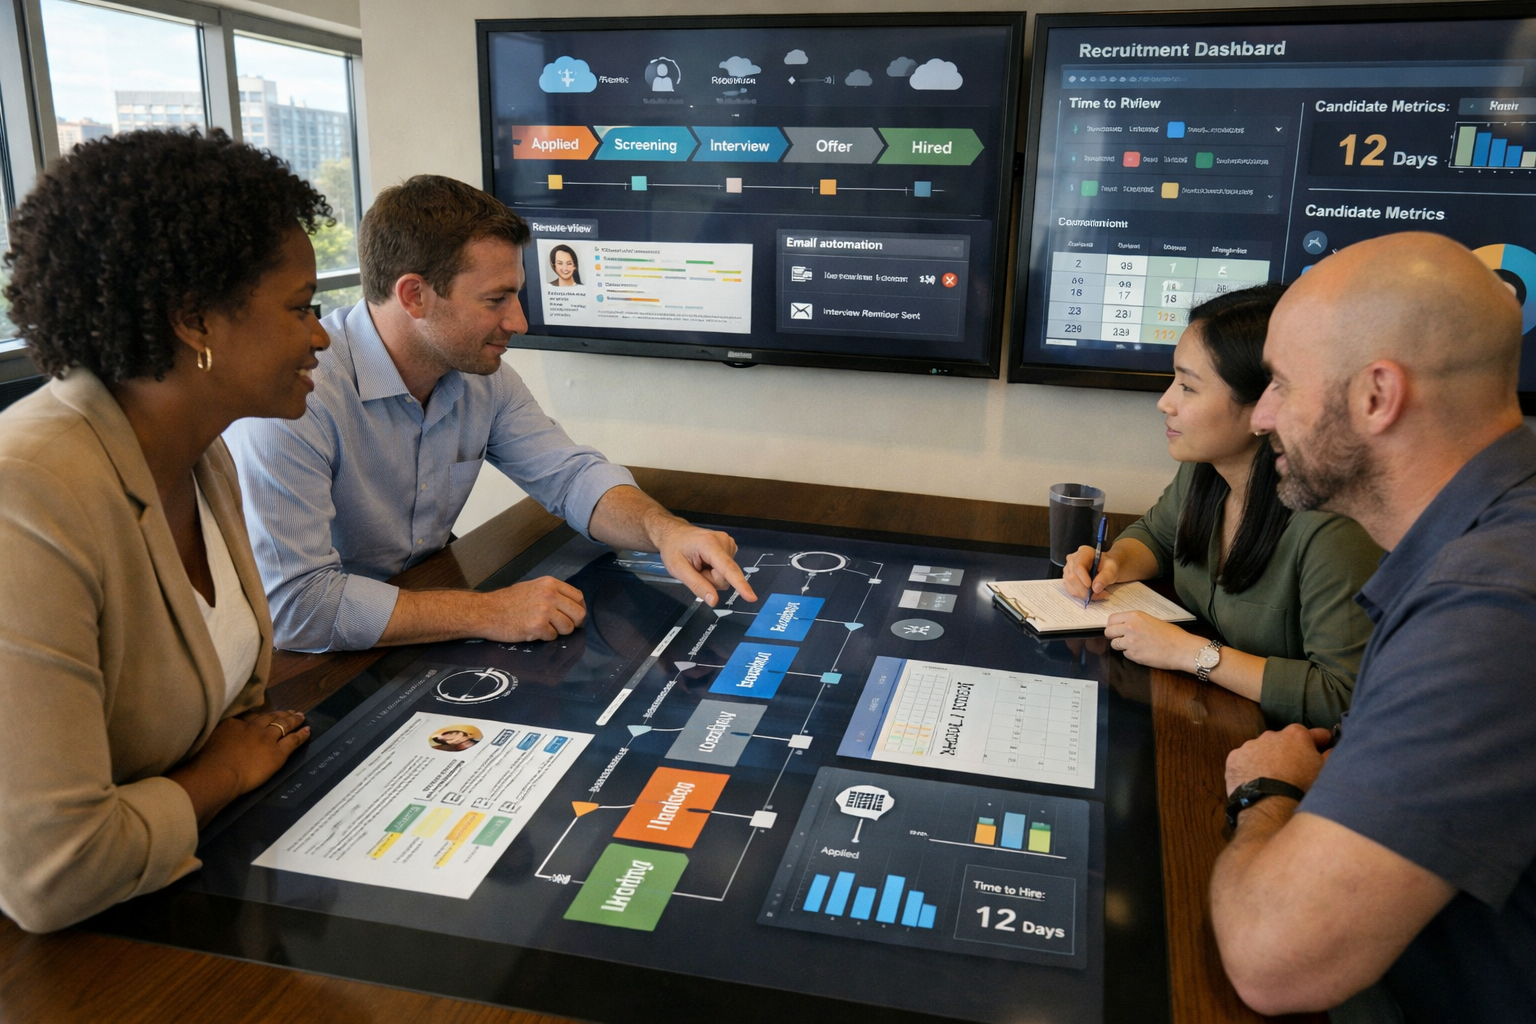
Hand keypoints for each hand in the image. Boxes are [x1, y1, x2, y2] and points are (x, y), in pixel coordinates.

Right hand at [169, 709, 308, 824]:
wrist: (217, 773)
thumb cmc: (204, 763)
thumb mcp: (202, 743)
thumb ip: (209, 738)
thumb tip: (206, 739)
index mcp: (233, 725)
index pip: (249, 718)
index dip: (259, 715)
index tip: (264, 714)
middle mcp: (251, 729)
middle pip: (268, 718)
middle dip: (279, 714)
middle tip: (289, 711)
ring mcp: (266, 739)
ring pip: (283, 726)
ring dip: (292, 720)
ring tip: (300, 716)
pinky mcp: (277, 753)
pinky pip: (292, 741)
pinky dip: (301, 735)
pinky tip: (307, 730)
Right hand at [481, 576, 586, 641]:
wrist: (487, 611)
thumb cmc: (507, 601)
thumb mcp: (532, 587)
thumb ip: (552, 593)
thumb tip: (570, 605)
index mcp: (550, 584)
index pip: (578, 597)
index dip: (579, 608)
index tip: (575, 615)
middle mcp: (550, 595)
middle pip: (579, 614)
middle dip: (574, 623)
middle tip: (564, 627)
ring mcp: (544, 611)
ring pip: (568, 628)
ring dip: (558, 631)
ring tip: (544, 628)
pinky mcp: (538, 627)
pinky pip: (552, 637)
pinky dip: (545, 637)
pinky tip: (533, 631)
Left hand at [654, 523, 757, 606]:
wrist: (674, 533)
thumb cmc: (674, 548)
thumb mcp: (678, 569)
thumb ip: (697, 585)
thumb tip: (713, 601)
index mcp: (709, 544)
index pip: (728, 568)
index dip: (740, 584)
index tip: (751, 597)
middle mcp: (724, 541)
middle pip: (725, 577)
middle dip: (710, 579)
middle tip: (695, 569)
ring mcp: (729, 543)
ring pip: (726, 575)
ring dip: (711, 575)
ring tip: (699, 564)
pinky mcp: (730, 547)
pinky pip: (727, 570)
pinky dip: (715, 570)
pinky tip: (706, 561)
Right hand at [1063, 544, 1119, 600]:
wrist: (1107, 569)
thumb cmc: (1109, 566)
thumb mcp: (1112, 569)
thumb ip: (1105, 577)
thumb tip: (1096, 588)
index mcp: (1084, 552)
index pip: (1078, 565)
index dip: (1082, 577)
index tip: (1090, 586)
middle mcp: (1073, 560)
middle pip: (1072, 577)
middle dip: (1085, 589)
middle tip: (1099, 593)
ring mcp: (1068, 570)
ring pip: (1070, 585)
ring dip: (1084, 594)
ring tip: (1098, 594)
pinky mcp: (1068, 579)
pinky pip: (1071, 590)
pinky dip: (1081, 595)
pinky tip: (1091, 594)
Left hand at [1103, 611, 1203, 670]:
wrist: (1182, 649)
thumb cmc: (1172, 634)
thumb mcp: (1151, 620)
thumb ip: (1136, 622)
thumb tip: (1124, 626)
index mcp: (1135, 616)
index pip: (1111, 619)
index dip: (1112, 625)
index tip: (1115, 629)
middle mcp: (1129, 627)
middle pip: (1108, 632)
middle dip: (1112, 636)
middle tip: (1121, 638)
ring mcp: (1130, 642)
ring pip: (1114, 644)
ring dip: (1121, 646)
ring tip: (1135, 646)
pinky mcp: (1133, 655)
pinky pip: (1125, 654)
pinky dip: (1131, 654)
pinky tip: (1142, 652)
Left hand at [1225, 723, 1333, 795]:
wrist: (1270, 807)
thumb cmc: (1302, 788)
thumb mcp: (1324, 772)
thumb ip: (1330, 756)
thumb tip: (1331, 748)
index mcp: (1296, 734)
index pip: (1311, 734)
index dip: (1318, 742)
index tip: (1323, 746)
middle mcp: (1270, 734)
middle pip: (1283, 741)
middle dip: (1289, 752)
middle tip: (1294, 770)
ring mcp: (1249, 746)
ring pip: (1261, 750)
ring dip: (1267, 759)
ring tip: (1272, 779)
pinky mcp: (1233, 759)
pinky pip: (1244, 761)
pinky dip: (1250, 768)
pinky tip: (1255, 781)